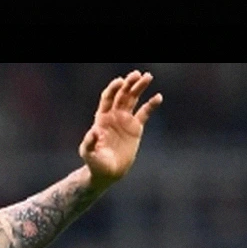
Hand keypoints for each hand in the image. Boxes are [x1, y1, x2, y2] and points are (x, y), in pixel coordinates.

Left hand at [78, 70, 162, 188]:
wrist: (108, 173)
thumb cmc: (95, 163)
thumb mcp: (89, 153)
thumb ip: (89, 143)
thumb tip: (93, 132)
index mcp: (101, 119)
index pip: (107, 99)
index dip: (113, 89)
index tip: (120, 81)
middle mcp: (113, 116)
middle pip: (122, 95)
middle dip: (129, 84)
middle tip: (137, 74)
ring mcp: (125, 121)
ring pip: (133, 100)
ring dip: (139, 88)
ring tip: (147, 77)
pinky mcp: (135, 128)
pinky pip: (144, 113)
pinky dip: (151, 105)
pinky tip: (158, 97)